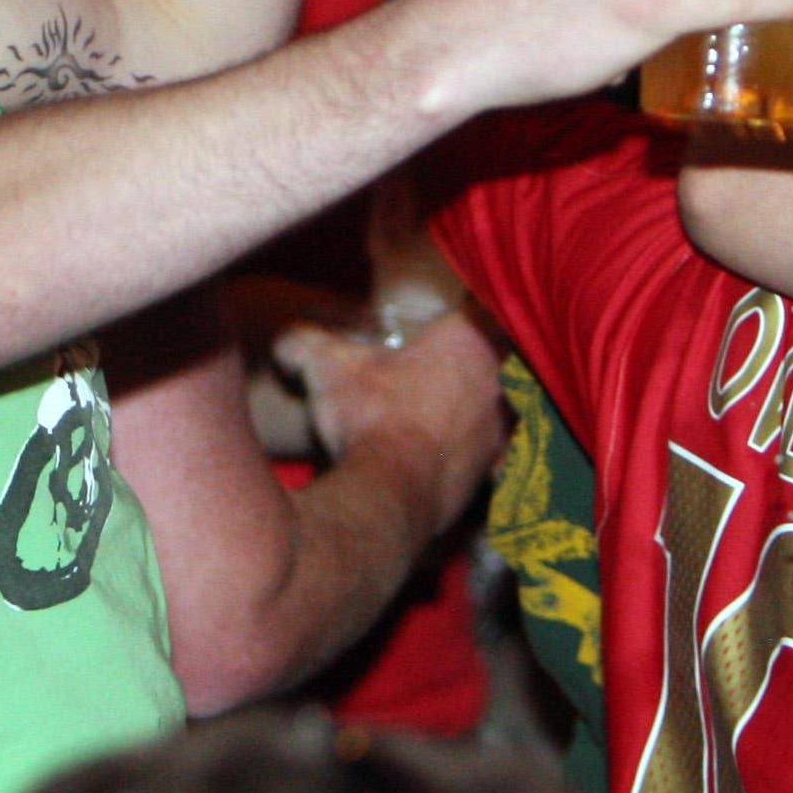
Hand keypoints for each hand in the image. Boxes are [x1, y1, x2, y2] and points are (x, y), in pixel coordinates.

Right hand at [274, 309, 506, 531]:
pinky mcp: (496, 467)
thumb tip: (282, 341)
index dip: (478, 296)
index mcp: (467, 339)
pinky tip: (464, 445)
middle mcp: (499, 377)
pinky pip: (502, 445)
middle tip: (464, 347)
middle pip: (507, 348)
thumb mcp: (327, 369)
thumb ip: (304, 343)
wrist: (391, 495)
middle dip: (489, 346)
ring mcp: (503, 425)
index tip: (465, 298)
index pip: (488, 301)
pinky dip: (487, 442)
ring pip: (511, 397)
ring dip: (491, 395)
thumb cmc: (368, 418)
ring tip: (463, 398)